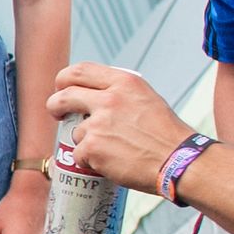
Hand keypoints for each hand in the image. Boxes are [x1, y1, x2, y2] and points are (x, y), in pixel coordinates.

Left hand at [42, 62, 185, 189]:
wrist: (179, 162)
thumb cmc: (167, 135)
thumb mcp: (147, 99)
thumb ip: (120, 94)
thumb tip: (95, 98)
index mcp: (124, 82)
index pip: (80, 71)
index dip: (64, 80)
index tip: (62, 89)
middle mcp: (109, 99)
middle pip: (64, 96)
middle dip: (55, 105)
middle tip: (57, 114)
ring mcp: (99, 124)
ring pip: (76, 132)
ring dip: (86, 143)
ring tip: (113, 151)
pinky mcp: (93, 147)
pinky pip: (79, 155)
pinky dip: (90, 162)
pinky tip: (111, 163)